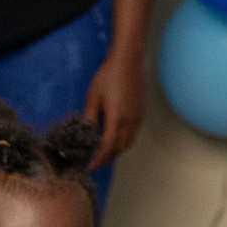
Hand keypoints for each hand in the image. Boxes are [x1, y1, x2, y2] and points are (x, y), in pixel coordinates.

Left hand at [81, 49, 145, 166]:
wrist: (128, 60)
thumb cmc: (108, 76)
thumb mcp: (93, 97)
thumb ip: (90, 117)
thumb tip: (84, 134)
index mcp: (117, 118)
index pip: (108, 147)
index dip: (98, 159)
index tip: (89, 166)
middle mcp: (130, 121)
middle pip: (120, 148)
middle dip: (107, 158)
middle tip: (95, 162)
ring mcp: (138, 117)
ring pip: (129, 142)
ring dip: (117, 151)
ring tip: (104, 154)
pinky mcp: (141, 112)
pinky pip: (133, 134)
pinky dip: (124, 141)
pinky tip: (115, 138)